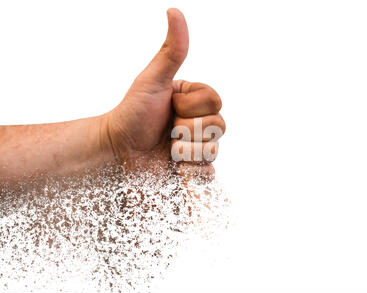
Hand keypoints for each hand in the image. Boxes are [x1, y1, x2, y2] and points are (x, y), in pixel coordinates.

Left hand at [104, 8, 224, 174]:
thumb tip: (175, 11)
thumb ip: (171, 52)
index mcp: (192, 99)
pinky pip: (208, 172)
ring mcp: (195, 145)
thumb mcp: (152, 81)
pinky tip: (176, 167)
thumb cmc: (131, 114)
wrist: (116, 152)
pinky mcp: (192, 168)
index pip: (215, 101)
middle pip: (218, 127)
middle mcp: (197, 121)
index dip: (192, 106)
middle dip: (188, 130)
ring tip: (166, 150)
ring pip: (213, 150)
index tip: (170, 106)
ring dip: (186, 151)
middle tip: (166, 130)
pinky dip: (193, 172)